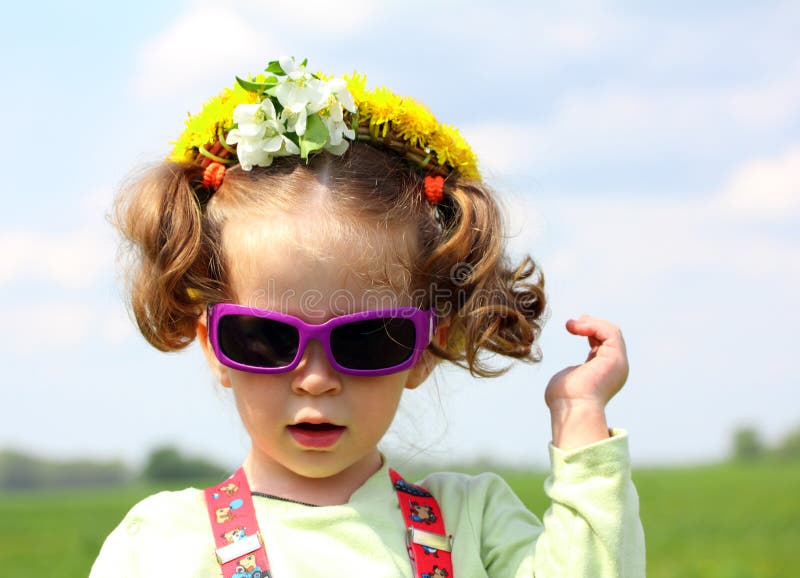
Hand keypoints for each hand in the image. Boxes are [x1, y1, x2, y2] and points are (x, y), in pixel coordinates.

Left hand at [545, 315, 628, 448]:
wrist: (571, 408)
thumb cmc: (564, 399)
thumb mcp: (569, 378)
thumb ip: (573, 371)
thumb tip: (570, 371)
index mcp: (605, 371)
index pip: (604, 344)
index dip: (591, 330)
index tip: (573, 325)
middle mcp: (616, 367)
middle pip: (611, 335)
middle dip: (592, 324)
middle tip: (571, 323)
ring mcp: (618, 362)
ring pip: (612, 331)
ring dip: (590, 323)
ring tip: (571, 325)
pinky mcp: (615, 358)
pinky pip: (609, 332)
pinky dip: (593, 326)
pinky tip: (576, 328)